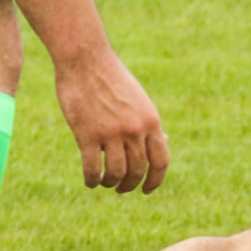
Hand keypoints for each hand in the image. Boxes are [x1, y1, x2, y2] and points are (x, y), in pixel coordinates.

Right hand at [53, 49, 168, 192]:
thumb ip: (148, 124)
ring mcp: (112, 132)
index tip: (147, 190)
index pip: (160, 160)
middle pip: (138, 170)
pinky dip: (92, 180)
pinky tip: (91, 180)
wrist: (87, 61)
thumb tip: (163, 142)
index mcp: (151, 121)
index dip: (155, 180)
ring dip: (110, 183)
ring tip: (105, 182)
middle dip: (130, 184)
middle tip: (121, 188)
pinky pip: (93, 169)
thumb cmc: (112, 80)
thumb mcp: (139, 101)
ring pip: (116, 173)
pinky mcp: (88, 134)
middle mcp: (135, 129)